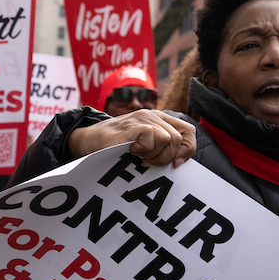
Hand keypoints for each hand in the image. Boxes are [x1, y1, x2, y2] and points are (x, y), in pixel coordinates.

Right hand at [68, 110, 196, 167]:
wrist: (89, 140)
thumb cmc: (116, 146)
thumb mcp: (144, 145)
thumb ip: (161, 147)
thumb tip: (179, 161)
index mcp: (159, 119)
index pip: (189, 131)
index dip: (187, 149)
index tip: (175, 164)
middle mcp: (153, 115)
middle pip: (178, 139)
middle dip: (166, 158)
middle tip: (148, 162)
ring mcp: (143, 118)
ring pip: (168, 140)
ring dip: (154, 155)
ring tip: (138, 156)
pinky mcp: (133, 125)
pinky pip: (152, 139)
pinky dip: (143, 151)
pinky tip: (131, 151)